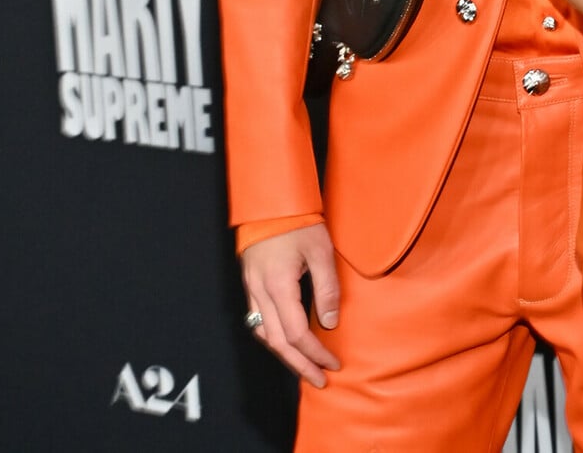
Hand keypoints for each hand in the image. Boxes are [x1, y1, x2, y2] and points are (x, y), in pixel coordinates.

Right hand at [240, 222, 342, 387]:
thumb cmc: (298, 223)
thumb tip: (329, 323)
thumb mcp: (321, 252)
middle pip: (277, 342)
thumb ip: (327, 289)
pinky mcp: (250, 285)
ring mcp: (252, 290)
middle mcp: (260, 293)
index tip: (332, 363)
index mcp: (278, 286)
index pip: (297, 333)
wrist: (270, 203)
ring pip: (264, 335)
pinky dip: (273, 338)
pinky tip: (286, 342)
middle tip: (319, 380)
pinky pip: (258, 322)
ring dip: (284, 355)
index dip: (315, 353)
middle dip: (299, 364)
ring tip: (304, 367)